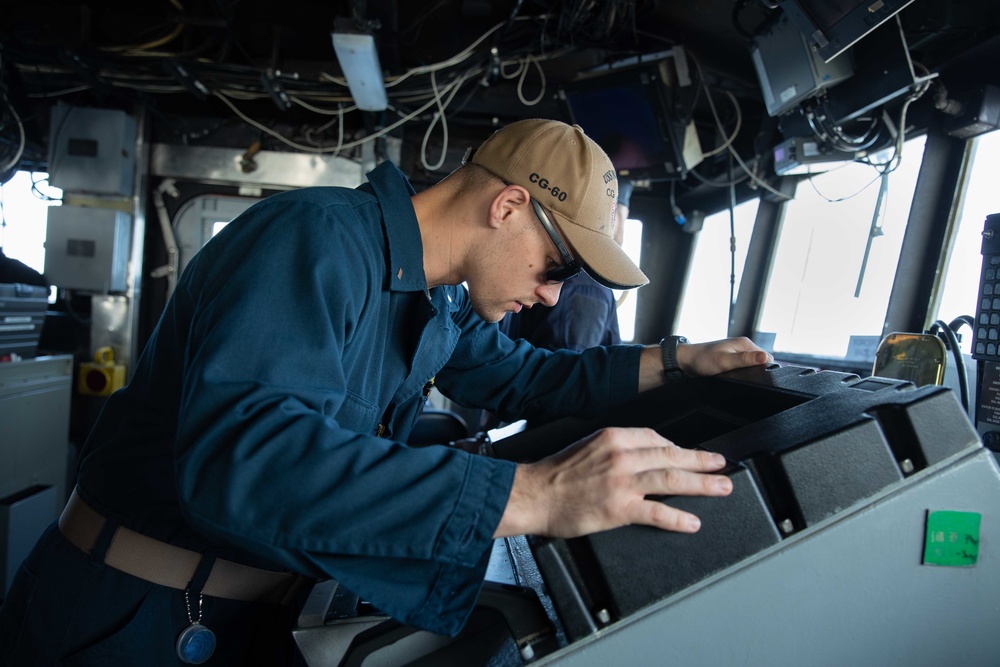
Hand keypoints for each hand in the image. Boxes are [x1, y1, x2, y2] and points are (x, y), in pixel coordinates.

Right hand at [495, 427, 732, 538]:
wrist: (533, 495)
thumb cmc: (556, 473)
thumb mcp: (588, 445)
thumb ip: (615, 448)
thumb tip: (642, 455)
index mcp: (614, 437)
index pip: (657, 437)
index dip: (678, 446)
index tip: (691, 454)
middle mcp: (622, 455)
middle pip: (672, 455)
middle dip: (702, 461)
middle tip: (722, 465)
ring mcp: (622, 482)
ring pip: (672, 479)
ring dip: (702, 483)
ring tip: (722, 486)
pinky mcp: (619, 508)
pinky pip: (657, 512)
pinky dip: (678, 517)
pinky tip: (692, 521)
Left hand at [676, 336, 772, 376]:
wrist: (685, 362)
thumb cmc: (702, 360)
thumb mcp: (725, 361)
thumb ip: (745, 359)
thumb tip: (765, 357)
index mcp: (744, 344)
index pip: (766, 356)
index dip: (766, 368)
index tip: (758, 377)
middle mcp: (741, 347)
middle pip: (759, 361)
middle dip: (757, 371)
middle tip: (746, 379)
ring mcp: (735, 353)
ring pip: (750, 365)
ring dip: (748, 373)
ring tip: (739, 379)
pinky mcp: (729, 360)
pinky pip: (741, 367)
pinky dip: (740, 373)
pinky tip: (734, 378)